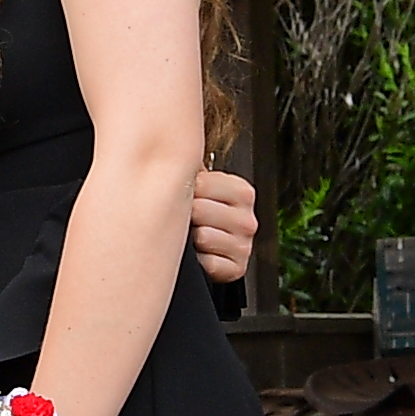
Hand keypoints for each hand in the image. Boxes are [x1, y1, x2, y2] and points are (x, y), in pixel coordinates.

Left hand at [186, 163, 258, 286]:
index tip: (186, 196)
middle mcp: (248, 218)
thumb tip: (166, 146)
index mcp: (242, 192)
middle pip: (199, 210)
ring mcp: (245, 245)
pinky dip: (200, 262)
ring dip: (191, 240)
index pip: (201, 183)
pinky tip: (201, 256)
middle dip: (187, 216)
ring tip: (194, 237)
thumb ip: (193, 170)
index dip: (184, 190)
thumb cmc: (201, 216)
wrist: (211, 254)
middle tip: (189, 220)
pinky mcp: (237, 269)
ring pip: (202, 237)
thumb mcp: (201, 187)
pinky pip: (208, 263)